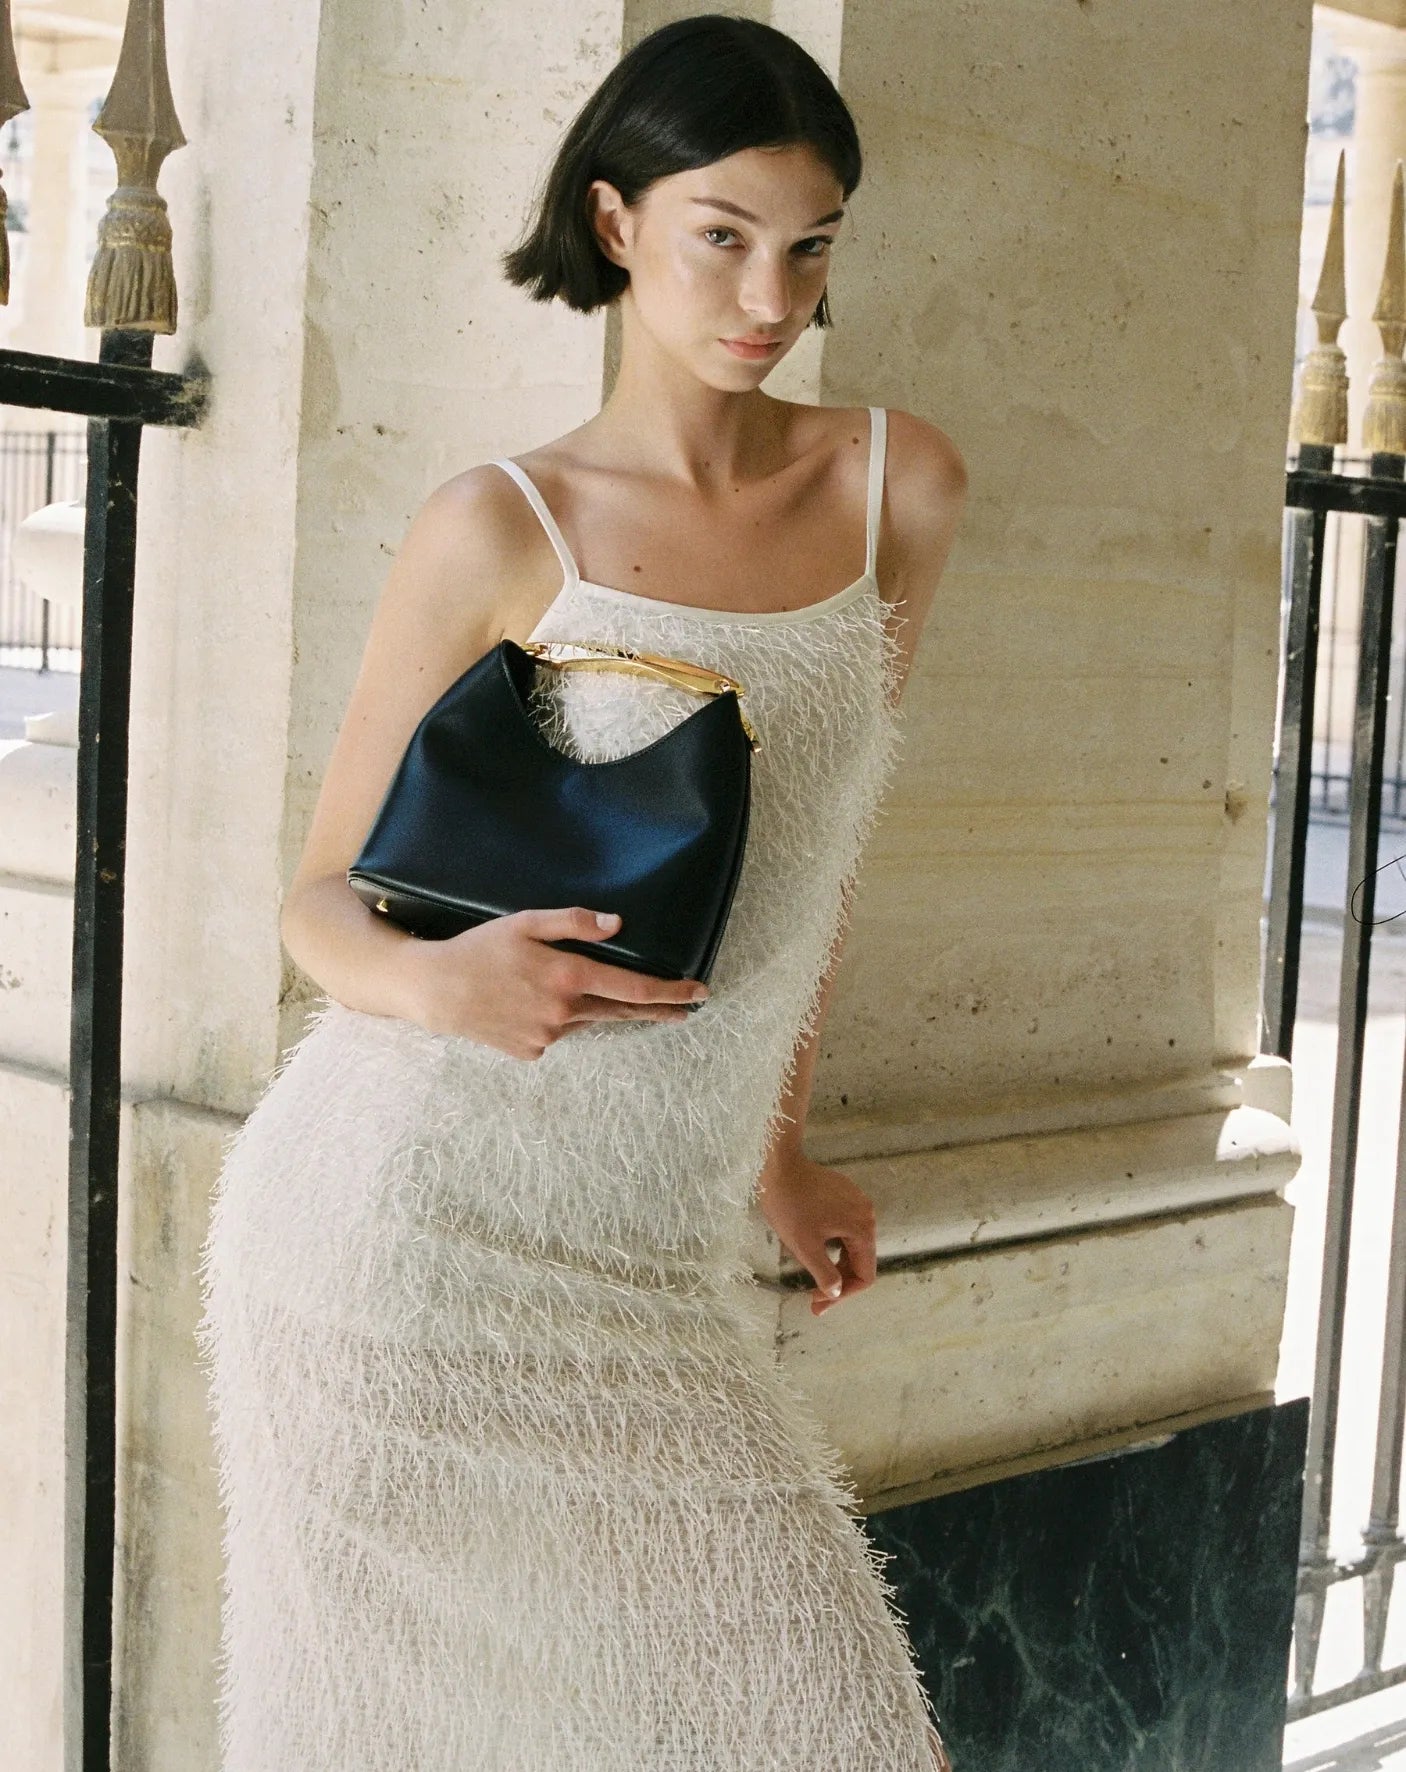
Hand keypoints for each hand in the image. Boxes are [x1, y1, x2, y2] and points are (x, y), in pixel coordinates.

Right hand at [400, 906, 708, 1058]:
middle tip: (686, 1008)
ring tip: (568, 988)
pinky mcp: (531, 1051)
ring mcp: (548, 1036)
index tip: (699, 992)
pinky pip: (555, 1032)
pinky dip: (553, 1018)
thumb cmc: (479, 949)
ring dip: (592, 1007)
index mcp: (568, 977)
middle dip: (658, 1009)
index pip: (633, 988)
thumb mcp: (525, 922)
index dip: (670, 991)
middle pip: (623, 1012)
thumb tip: (617, 924)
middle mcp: (565, 1012)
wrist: (433, 990)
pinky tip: (527, 1003)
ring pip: (585, 1020)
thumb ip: (574, 922)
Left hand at [757, 1146, 876, 1316]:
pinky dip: (833, 1244)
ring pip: (852, 1244)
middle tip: (813, 1298)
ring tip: (812, 1274)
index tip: (818, 1304)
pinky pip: (845, 1227)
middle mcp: (867, 1214)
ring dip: (835, 1263)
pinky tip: (815, 1247)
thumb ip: (825, 1275)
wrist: (778, 1165)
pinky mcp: (844, 1193)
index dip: (844, 1295)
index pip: (865, 1274)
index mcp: (862, 1229)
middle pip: (860, 1260)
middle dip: (838, 1281)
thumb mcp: (805, 1247)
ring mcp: (857, 1201)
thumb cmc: (789, 1206)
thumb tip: (836, 1292)